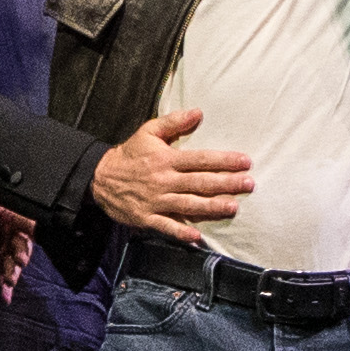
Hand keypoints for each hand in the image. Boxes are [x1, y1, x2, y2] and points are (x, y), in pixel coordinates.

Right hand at [85, 107, 252, 244]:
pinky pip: (166, 226)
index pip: (201, 159)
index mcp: (166, 159)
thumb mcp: (148, 131)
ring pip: (189, 205)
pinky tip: (198, 238)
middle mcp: (164, 180)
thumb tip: (198, 112)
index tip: (245, 162)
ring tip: (233, 207)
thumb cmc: (129, 154)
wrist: (100, 178)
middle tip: (249, 184)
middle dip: (227, 183)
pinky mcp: (146, 217)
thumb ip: (174, 122)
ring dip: (212, 207)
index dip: (224, 160)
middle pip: (200, 183)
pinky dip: (181, 233)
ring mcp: (156, 201)